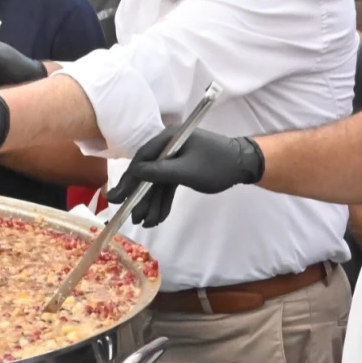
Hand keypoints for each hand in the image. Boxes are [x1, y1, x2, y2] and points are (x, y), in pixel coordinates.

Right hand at [107, 127, 264, 228]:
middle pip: (147, 172)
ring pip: (157, 182)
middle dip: (138, 195)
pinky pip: (168, 186)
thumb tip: (135, 172)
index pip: (142, 159)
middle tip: (126, 213)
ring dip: (151, 202)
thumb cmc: (216, 165)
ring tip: (144, 223)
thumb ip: (160, 171)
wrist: (243, 166)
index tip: (118, 197)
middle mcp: (168, 146)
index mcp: (168, 139)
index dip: (129, 179)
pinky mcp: (181, 169)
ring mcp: (174, 158)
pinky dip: (163, 201)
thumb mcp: (187, 170)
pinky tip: (157, 218)